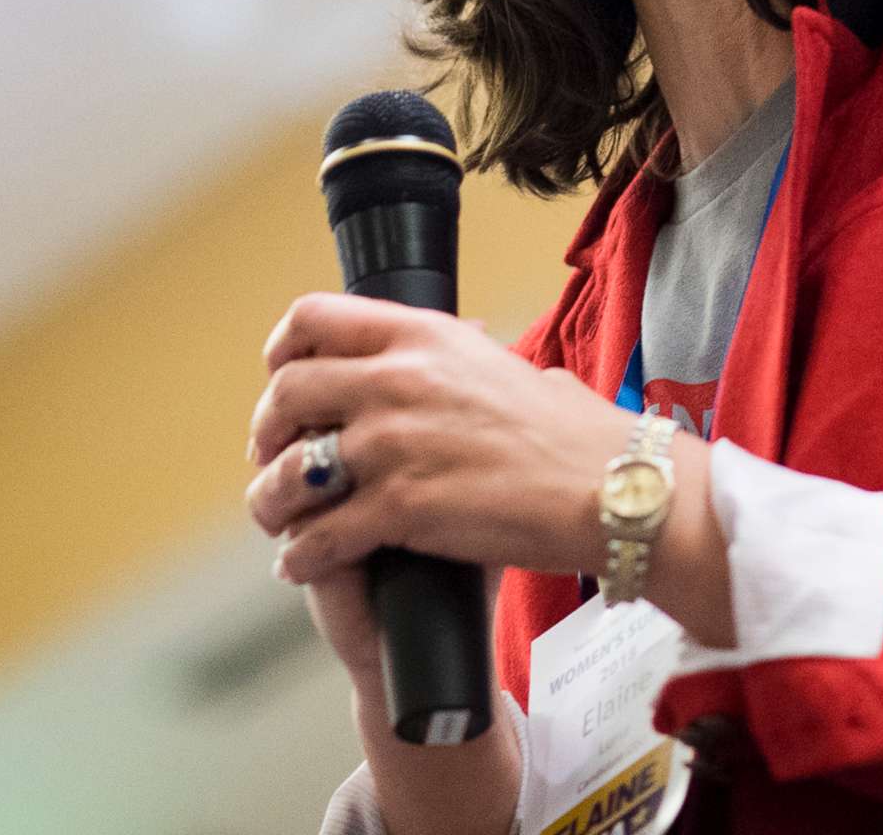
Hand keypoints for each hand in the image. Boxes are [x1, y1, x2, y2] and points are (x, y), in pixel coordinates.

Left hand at [244, 292, 634, 586]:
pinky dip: (300, 556)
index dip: (283, 353)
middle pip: (287, 394)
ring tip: (282, 521)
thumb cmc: (579, 437)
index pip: (313, 319)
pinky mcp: (401, 508)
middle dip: (269, 433)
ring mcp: (395, 444)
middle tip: (277, 460)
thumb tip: (465, 354)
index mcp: (425, 337)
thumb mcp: (513, 369)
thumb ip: (465, 363)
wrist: (614, 487)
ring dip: (273, 501)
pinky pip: (318, 537)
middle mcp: (399, 380)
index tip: (284, 381)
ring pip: (290, 472)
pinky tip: (302, 563)